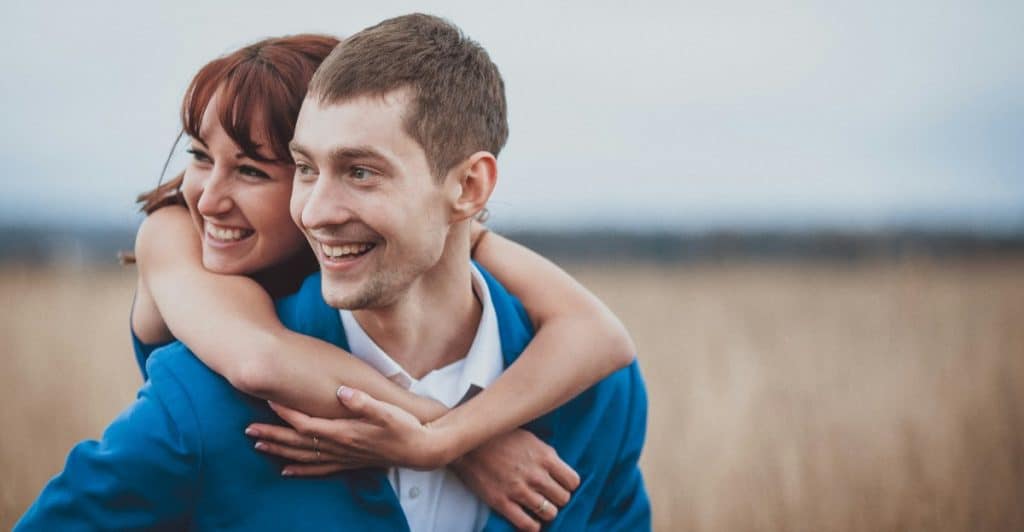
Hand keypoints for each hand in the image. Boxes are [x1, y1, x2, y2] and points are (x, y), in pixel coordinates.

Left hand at [245, 386, 449, 475]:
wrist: (423, 450)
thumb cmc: (406, 428)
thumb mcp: (388, 411)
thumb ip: (363, 402)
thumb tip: (341, 391)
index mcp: (345, 433)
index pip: (306, 424)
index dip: (286, 413)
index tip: (269, 400)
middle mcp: (339, 448)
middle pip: (297, 443)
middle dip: (272, 436)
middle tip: (248, 429)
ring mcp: (343, 458)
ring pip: (304, 457)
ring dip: (279, 452)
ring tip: (258, 446)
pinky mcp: (349, 462)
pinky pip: (319, 470)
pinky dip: (301, 470)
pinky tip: (287, 470)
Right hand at [451, 429, 579, 531]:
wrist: (467, 443)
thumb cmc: (499, 437)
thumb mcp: (529, 438)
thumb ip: (546, 454)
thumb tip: (559, 470)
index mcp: (544, 456)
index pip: (573, 481)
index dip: (568, 485)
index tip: (561, 485)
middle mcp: (535, 474)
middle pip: (563, 498)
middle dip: (558, 499)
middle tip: (548, 496)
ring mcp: (518, 490)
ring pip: (549, 513)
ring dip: (546, 512)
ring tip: (539, 507)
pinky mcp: (502, 502)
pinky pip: (526, 524)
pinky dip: (532, 526)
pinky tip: (530, 521)